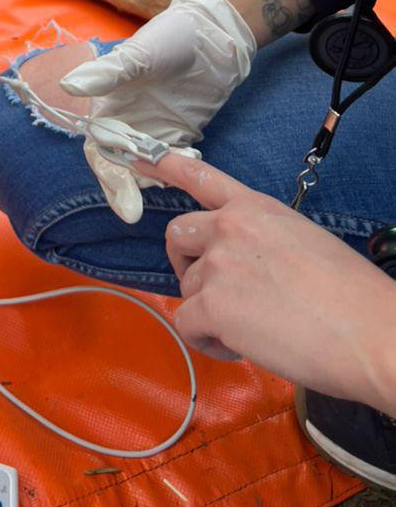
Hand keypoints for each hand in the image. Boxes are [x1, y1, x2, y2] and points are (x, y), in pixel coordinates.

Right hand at [57, 0, 255, 221]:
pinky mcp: (179, 135)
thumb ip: (106, 74)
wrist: (215, 35)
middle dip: (123, 189)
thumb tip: (68, 86)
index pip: (99, 148)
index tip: (119, 193)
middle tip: (133, 213)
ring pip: (146, 170)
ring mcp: (153, 131)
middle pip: (118, 167)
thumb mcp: (139, 54)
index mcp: (108, 104)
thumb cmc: (170, 37)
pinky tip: (192, 160)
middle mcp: (126, 122)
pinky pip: (173, 163)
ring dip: (154, 180)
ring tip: (170, 182)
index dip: (106, 173)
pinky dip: (179, 169)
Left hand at [136, 153, 395, 415]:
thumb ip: (263, 242)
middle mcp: (231, 226)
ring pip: (186, 286)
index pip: (200, 176)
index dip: (163, 166)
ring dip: (208, 311)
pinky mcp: (213, 303)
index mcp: (257, 208)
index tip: (135, 157)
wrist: (372, 332)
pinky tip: (239, 348)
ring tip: (249, 330)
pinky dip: (207, 342)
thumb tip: (248, 269)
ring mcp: (219, 262)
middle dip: (187, 265)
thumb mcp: (305, 243)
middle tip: (214, 294)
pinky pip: (187, 324)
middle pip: (178, 235)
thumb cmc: (352, 297)